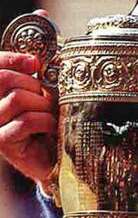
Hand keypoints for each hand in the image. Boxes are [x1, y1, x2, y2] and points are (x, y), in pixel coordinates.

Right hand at [0, 43, 56, 182]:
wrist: (52, 159)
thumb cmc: (46, 124)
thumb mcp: (40, 96)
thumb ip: (32, 78)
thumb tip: (34, 61)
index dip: (12, 59)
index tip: (35, 63)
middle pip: (5, 79)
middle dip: (33, 85)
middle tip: (46, 99)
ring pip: (16, 98)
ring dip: (42, 104)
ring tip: (49, 114)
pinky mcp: (2, 142)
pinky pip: (26, 121)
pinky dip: (45, 121)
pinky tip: (51, 127)